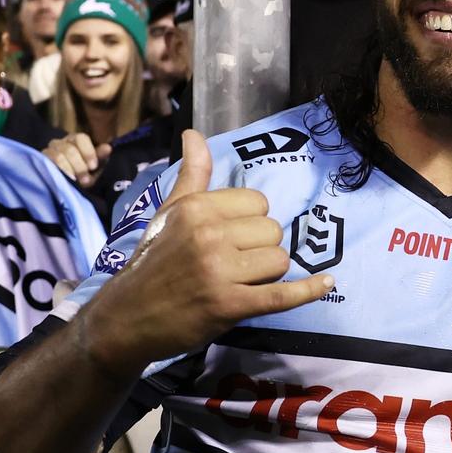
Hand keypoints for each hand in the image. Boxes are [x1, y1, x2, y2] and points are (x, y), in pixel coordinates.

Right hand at [44, 133, 111, 187]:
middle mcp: (61, 142)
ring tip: (74, 181)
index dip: (88, 152)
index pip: (80, 138)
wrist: (68, 187)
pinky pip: (48, 163)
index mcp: (75, 140)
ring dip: (69, 170)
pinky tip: (63, 179)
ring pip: (59, 157)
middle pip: (70, 149)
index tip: (93, 166)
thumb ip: (100, 157)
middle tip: (85, 179)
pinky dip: (58, 171)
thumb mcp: (94, 167)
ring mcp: (49, 151)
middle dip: (79, 166)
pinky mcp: (41, 160)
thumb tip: (108, 147)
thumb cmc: (83, 174)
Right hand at [79, 130, 333, 378]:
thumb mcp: (169, 213)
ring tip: (240, 282)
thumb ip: (191, 174)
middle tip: (234, 263)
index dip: (251, 221)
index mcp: (197, 208)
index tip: (232, 236)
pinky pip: (282, 295)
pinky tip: (326, 283)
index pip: (258, 202)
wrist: (125, 319)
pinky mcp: (229, 306)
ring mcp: (219, 272)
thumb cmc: (153, 262)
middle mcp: (209, 235)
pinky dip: (308, 291)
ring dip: (268, 273)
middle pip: (273, 231)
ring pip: (280, 260)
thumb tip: (193, 133)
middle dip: (261, 248)